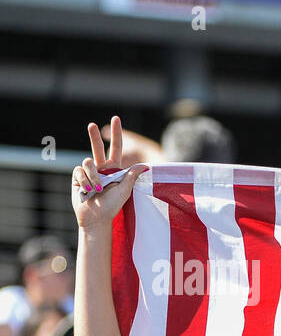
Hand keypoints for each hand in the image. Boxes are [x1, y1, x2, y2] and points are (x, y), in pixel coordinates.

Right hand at [72, 116, 148, 230]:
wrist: (96, 217)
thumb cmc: (112, 205)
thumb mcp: (125, 190)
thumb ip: (132, 176)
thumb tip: (146, 164)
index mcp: (114, 169)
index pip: (116, 148)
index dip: (116, 134)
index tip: (116, 119)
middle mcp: (101, 168)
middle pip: (97, 148)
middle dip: (94, 136)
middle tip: (91, 125)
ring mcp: (89, 172)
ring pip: (88, 162)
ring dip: (93, 177)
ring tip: (96, 190)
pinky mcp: (78, 176)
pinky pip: (79, 171)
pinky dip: (85, 181)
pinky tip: (87, 191)